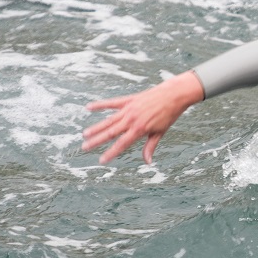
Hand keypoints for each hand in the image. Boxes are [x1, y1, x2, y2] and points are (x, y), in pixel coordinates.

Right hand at [81, 71, 204, 164]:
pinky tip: (89, 107)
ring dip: (96, 127)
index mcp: (139, 129)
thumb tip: (148, 162)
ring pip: (108, 120)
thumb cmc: (168, 115)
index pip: (121, 144)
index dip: (110, 153)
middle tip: (84, 147)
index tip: (101, 160)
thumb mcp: (160, 132)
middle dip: (97, 141)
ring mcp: (129, 109)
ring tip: (85, 134)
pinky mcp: (129, 100)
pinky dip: (100, 105)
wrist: (174, 94)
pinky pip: (111, 103)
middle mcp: (131, 120)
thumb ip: (150, 146)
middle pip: (110, 133)